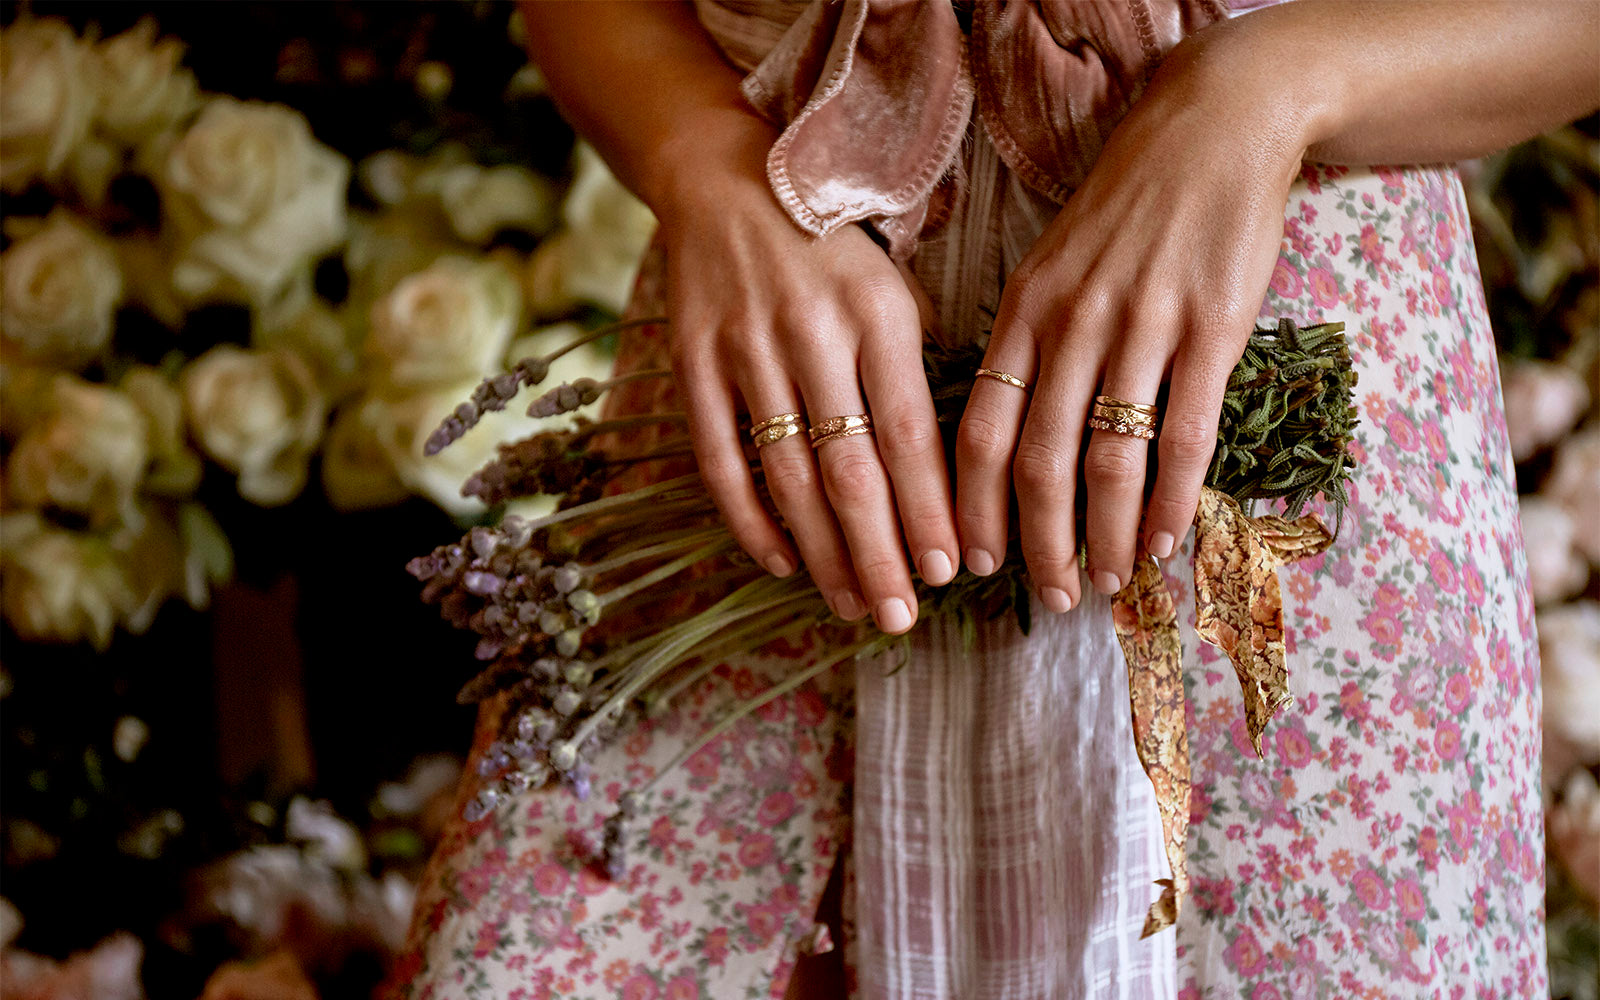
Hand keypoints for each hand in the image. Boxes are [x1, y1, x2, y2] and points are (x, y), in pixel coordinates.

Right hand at [659, 160, 958, 633]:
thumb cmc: (832, 251)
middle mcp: (812, 333)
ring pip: (788, 477)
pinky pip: (719, 460)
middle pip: (851, 470)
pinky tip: (781, 563)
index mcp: (877, 313)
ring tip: (852, 605)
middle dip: (880, 555)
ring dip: (823, 553)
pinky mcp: (693, 363)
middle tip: (900, 617)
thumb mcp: (892, 291)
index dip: (928, 511)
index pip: (910, 434)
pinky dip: (749, 520)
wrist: (726, 184)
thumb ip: (913, 374)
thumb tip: (942, 486)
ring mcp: (745, 350)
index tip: (948, 572)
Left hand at [955, 32, 1310, 608]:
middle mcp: (1071, 325)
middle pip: (1038, 461)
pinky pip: (1183, 436)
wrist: (1211, 129)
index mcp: (1022, 312)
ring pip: (1110, 460)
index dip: (972, 508)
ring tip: (1109, 581)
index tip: (975, 564)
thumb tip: (1009, 438)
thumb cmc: (1125, 208)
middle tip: (1051, 597)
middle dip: (1039, 545)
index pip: (978, 430)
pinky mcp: (1211, 330)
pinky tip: (1167, 541)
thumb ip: (1028, 345)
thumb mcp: (1051, 265)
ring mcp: (1142, 327)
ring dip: (1107, 535)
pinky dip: (1172, 501)